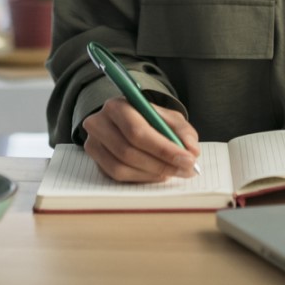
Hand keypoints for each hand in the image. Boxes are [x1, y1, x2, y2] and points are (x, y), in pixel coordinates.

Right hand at [80, 98, 200, 182]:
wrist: (124, 121)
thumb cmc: (148, 119)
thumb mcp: (168, 118)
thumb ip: (182, 131)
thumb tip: (192, 151)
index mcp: (117, 106)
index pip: (138, 131)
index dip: (163, 149)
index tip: (188, 159)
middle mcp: (99, 123)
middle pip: (127, 152)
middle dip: (161, 164)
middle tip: (186, 170)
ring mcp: (93, 143)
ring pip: (121, 167)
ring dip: (152, 174)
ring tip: (174, 172)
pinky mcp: (95, 161)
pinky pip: (117, 176)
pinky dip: (141, 178)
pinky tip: (158, 174)